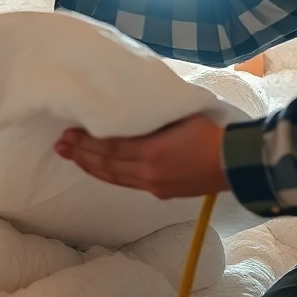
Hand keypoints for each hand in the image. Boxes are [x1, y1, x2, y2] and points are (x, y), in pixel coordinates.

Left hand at [54, 114, 230, 198]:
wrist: (235, 162)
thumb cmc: (211, 131)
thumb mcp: (180, 116)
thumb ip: (153, 114)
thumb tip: (130, 103)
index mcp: (152, 152)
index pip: (109, 148)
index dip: (87, 142)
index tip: (68, 134)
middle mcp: (148, 172)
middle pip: (106, 165)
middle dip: (81, 155)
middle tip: (61, 145)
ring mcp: (154, 185)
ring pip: (114, 178)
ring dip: (91, 167)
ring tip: (72, 157)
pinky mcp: (161, 192)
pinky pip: (128, 184)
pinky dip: (110, 175)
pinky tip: (100, 169)